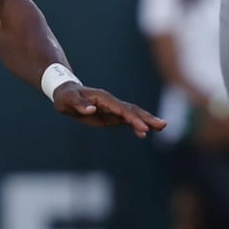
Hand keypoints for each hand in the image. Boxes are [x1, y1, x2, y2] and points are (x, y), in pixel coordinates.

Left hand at [50, 83, 165, 135]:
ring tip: (162, 127)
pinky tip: (144, 133)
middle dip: (146, 118)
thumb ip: (79, 105)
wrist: (65, 94)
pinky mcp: (111, 115)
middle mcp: (111, 102)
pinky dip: (136, 125)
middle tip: (162, 125)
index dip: (132, 118)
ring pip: (132, 114)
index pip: (121, 109)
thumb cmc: (66, 97)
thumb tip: (92, 109)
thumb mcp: (68, 101)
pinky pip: (126, 120)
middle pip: (132, 110)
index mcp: (103, 99)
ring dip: (146, 120)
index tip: (143, 128)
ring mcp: (112, 108)